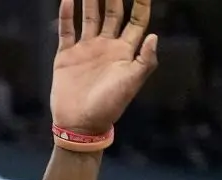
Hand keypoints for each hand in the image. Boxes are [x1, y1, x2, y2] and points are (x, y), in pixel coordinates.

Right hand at [50, 0, 158, 133]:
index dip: (140, 4)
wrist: (80, 124)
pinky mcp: (67, 56)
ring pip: (90, 17)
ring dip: (90, 0)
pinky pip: (67, 31)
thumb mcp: (131, 83)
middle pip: (112, 13)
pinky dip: (66, 15)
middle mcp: (106, 46)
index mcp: (124, 52)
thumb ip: (145, 60)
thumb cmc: (109, 106)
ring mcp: (86, 50)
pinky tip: (67, 0)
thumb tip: (154, 35)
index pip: (136, 21)